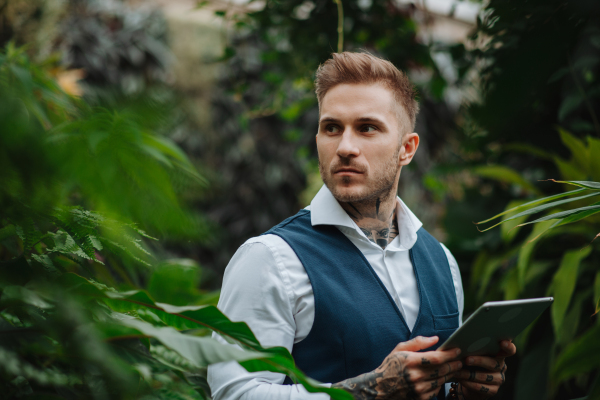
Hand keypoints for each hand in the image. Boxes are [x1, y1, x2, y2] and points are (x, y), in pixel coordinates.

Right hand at [332, 336, 461, 399]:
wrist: (380, 388)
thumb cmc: (391, 365)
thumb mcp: (399, 349)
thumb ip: (418, 342)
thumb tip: (435, 339)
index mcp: (410, 361)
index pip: (437, 358)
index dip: (450, 354)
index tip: (457, 350)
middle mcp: (415, 376)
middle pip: (443, 369)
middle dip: (454, 364)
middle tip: (460, 360)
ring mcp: (418, 389)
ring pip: (441, 380)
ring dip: (450, 373)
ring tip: (454, 367)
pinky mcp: (420, 398)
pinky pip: (436, 390)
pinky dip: (441, 383)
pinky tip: (441, 377)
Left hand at [454, 340, 516, 398]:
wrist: (468, 382)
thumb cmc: (470, 362)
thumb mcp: (472, 353)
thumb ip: (473, 348)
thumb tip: (463, 342)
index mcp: (499, 354)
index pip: (509, 350)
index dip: (508, 346)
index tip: (502, 342)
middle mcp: (501, 366)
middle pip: (493, 363)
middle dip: (479, 361)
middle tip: (467, 359)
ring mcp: (499, 379)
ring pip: (486, 376)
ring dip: (469, 374)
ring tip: (457, 371)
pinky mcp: (493, 390)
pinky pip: (481, 387)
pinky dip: (469, 383)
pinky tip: (460, 379)